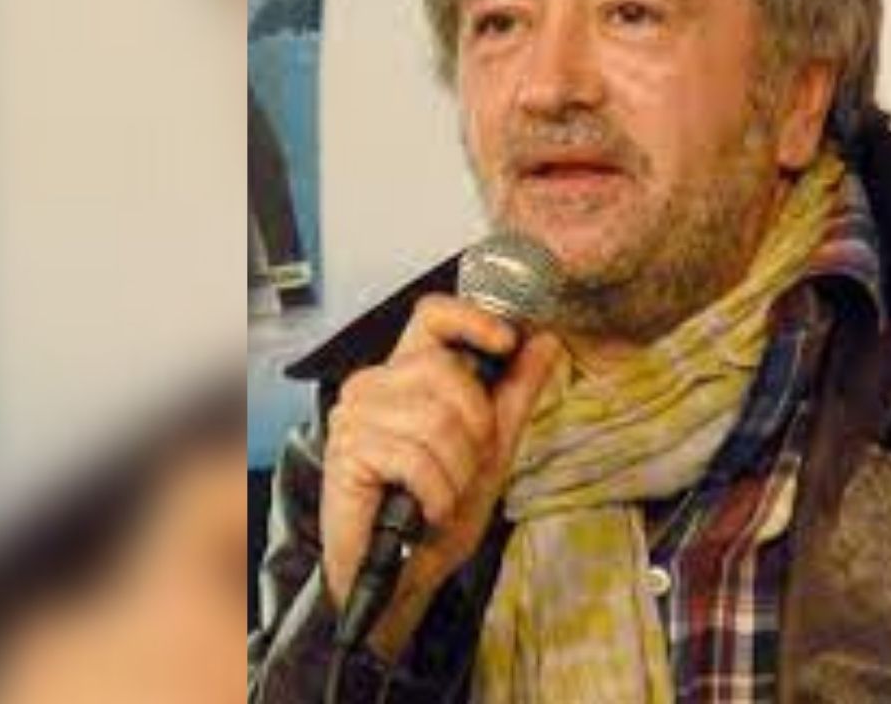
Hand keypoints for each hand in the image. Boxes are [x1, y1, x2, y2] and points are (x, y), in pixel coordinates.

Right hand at [319, 295, 561, 657]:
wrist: (401, 576)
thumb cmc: (437, 511)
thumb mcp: (492, 449)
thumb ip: (515, 392)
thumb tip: (545, 340)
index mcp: (406, 374)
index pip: (432, 316)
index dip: (472, 319)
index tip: (507, 343)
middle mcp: (373, 384)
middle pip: (446, 370)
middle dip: (475, 428)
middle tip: (465, 468)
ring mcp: (354, 415)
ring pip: (435, 419)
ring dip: (455, 471)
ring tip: (442, 495)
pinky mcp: (345, 451)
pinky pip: (413, 458)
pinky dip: (435, 493)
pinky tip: (426, 510)